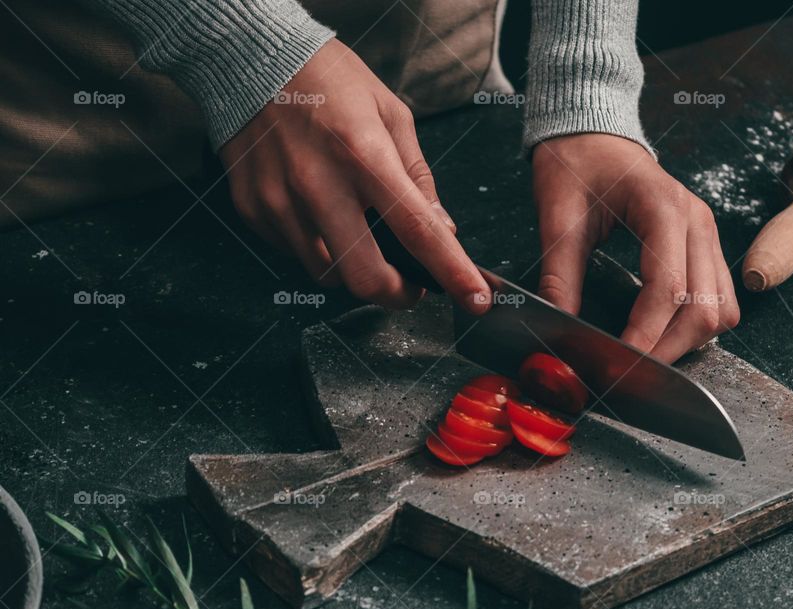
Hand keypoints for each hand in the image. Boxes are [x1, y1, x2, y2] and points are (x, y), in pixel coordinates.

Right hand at [220, 38, 490, 312]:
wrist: (250, 58)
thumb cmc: (328, 79)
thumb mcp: (390, 113)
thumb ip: (418, 176)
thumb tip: (442, 227)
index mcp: (363, 154)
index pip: (416, 229)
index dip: (451, 272)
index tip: (475, 300)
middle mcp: (318, 184)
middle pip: (365, 277)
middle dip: (397, 295)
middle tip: (410, 285)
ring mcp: (279, 201)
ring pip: (328, 274)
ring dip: (354, 269)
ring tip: (358, 233)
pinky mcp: (253, 210)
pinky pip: (295, 254)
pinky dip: (318, 247)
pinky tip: (320, 214)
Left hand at [532, 134, 739, 362]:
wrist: (592, 133)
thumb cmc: (575, 165)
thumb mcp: (557, 218)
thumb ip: (560, 276)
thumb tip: (559, 327)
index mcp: (663, 208)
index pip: (668, 289)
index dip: (645, 335)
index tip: (616, 363)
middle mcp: (697, 221)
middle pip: (706, 308)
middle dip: (669, 349)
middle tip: (628, 371)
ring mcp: (707, 232)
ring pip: (721, 309)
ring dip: (688, 342)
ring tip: (644, 356)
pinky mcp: (705, 244)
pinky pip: (719, 297)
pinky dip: (697, 324)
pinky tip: (662, 333)